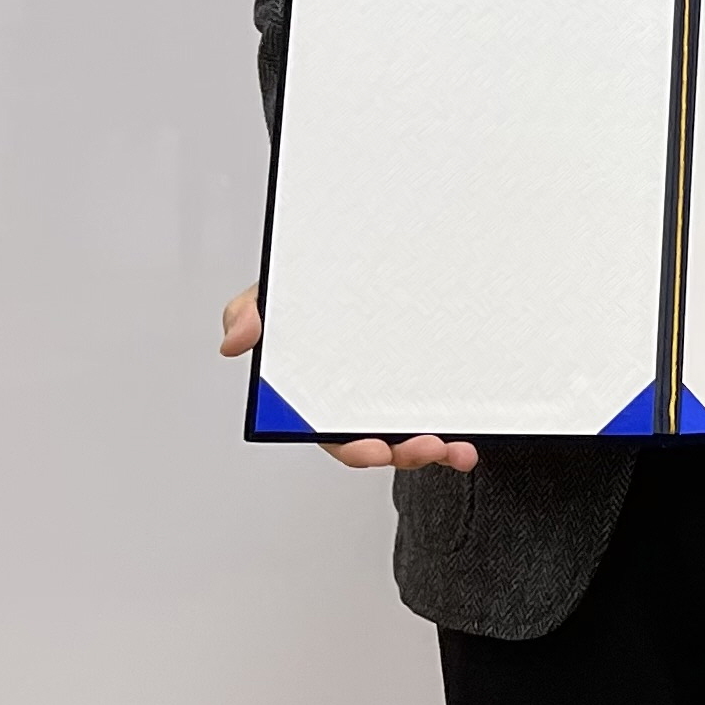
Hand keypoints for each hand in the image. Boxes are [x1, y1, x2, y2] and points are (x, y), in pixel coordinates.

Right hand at [219, 283, 477, 472]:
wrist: (373, 252)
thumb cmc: (313, 290)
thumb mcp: (277, 293)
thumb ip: (250, 312)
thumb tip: (234, 342)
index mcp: (317, 394)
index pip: (332, 431)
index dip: (353, 447)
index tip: (371, 448)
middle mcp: (356, 402)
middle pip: (377, 440)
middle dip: (401, 452)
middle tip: (423, 446)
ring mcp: (392, 395)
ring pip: (412, 435)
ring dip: (433, 449)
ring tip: (453, 448)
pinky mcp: (424, 385)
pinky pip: (440, 414)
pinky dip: (457, 432)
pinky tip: (469, 440)